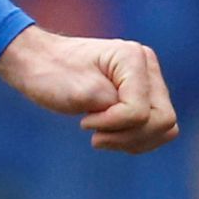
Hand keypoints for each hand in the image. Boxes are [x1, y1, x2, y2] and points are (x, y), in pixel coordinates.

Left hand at [0, 25, 178, 153]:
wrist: (34, 63)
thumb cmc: (50, 74)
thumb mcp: (80, 93)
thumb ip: (117, 109)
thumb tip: (145, 121)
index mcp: (134, 58)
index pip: (141, 111)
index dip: (113, 123)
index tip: (84, 121)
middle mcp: (147, 67)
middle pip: (163, 120)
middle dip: (127, 136)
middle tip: (93, 136)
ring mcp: (147, 81)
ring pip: (164, 128)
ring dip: (132, 141)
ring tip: (98, 137)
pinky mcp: (142, 96)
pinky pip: (155, 128)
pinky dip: (133, 139)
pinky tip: (106, 135)